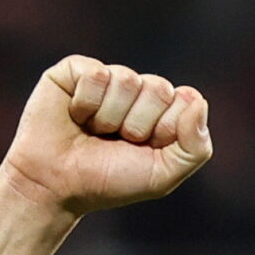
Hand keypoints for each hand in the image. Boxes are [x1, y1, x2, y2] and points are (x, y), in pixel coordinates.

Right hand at [0, 55, 212, 215]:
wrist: (56, 184)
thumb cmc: (108, 181)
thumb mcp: (162, 176)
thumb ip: (195, 147)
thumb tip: (198, 100)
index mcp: (164, 113)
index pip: (186, 100)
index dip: (166, 129)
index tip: (144, 149)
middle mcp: (139, 92)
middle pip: (159, 88)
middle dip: (138, 124)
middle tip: (116, 141)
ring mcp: (108, 79)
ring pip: (127, 79)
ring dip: (109, 117)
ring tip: (93, 130)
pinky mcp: (76, 70)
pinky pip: (97, 74)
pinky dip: (86, 103)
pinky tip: (75, 115)